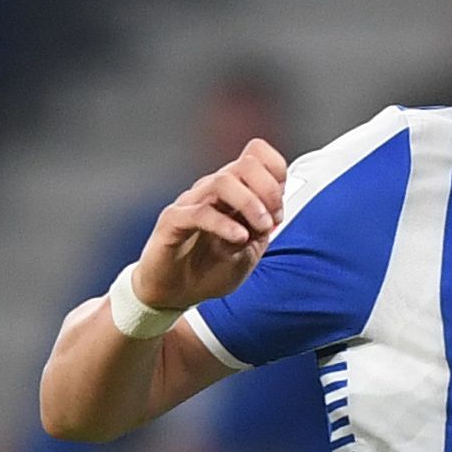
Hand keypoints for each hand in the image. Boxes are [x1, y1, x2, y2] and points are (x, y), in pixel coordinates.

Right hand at [129, 139, 286, 312]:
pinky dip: (225, 224)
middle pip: (244, 163)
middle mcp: (211, 192)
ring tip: (259, 228)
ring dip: (250, 203)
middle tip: (272, 219)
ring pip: (222, 182)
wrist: (173, 295)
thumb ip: (261, 231)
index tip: (278, 210)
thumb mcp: (248, 254)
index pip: (256, 156)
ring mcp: (191, 203)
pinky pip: (199, 213)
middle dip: (268, 188)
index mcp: (232, 193)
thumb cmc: (205, 271)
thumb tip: (271, 214)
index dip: (276, 174)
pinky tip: (239, 238)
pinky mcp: (173, 221)